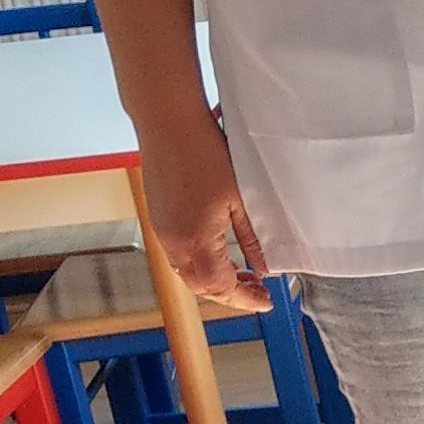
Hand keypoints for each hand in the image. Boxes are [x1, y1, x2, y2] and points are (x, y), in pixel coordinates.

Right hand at [142, 125, 270, 312]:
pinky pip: (178, 255)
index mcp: (195, 241)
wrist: (167, 121)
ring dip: (214, 280)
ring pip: (188, 273)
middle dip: (231, 294)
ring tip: (243, 274)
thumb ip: (253, 238)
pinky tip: (219, 253)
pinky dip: (200, 264)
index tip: (265, 302)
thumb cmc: (204, 152)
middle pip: (201, 287)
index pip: (221, 287)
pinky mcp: (158, 217)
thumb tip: (266, 267)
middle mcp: (172, 242)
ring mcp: (162, 230)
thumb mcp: (241, 198)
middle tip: (258, 291)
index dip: (245, 299)